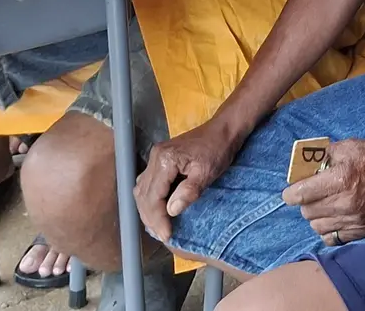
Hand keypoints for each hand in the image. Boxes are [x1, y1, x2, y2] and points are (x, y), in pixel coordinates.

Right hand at [134, 121, 246, 242]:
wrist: (223, 130)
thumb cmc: (218, 149)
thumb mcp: (207, 172)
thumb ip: (189, 191)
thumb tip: (172, 211)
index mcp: (165, 160)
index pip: (153, 196)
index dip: (158, 218)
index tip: (166, 234)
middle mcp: (155, 157)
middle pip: (143, 194)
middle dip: (151, 218)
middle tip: (162, 235)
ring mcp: (155, 157)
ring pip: (142, 189)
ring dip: (148, 210)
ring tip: (158, 227)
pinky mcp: (159, 159)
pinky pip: (147, 183)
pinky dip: (150, 200)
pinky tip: (158, 211)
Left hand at [280, 137, 364, 244]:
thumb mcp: (350, 146)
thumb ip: (324, 155)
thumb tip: (304, 165)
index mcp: (341, 179)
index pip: (301, 194)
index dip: (290, 194)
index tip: (289, 192)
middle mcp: (345, 202)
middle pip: (307, 211)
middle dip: (304, 202)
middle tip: (311, 193)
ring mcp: (354, 219)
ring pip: (317, 226)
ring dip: (315, 216)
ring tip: (323, 205)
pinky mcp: (362, 230)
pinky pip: (332, 238)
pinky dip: (328, 229)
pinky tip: (332, 218)